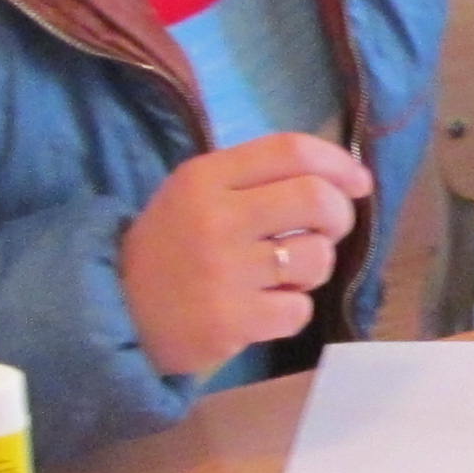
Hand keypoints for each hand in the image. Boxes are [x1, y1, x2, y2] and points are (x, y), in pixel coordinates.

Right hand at [118, 133, 376, 376]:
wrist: (115, 313)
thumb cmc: (169, 248)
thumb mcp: (195, 195)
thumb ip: (256, 178)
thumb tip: (344, 176)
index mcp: (205, 177)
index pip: (291, 150)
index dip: (339, 163)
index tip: (358, 183)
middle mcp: (216, 218)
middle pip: (316, 199)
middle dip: (339, 215)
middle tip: (328, 231)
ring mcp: (225, 272)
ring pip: (317, 257)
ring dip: (315, 268)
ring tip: (285, 274)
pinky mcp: (233, 321)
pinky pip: (300, 309)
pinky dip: (293, 310)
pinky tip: (264, 309)